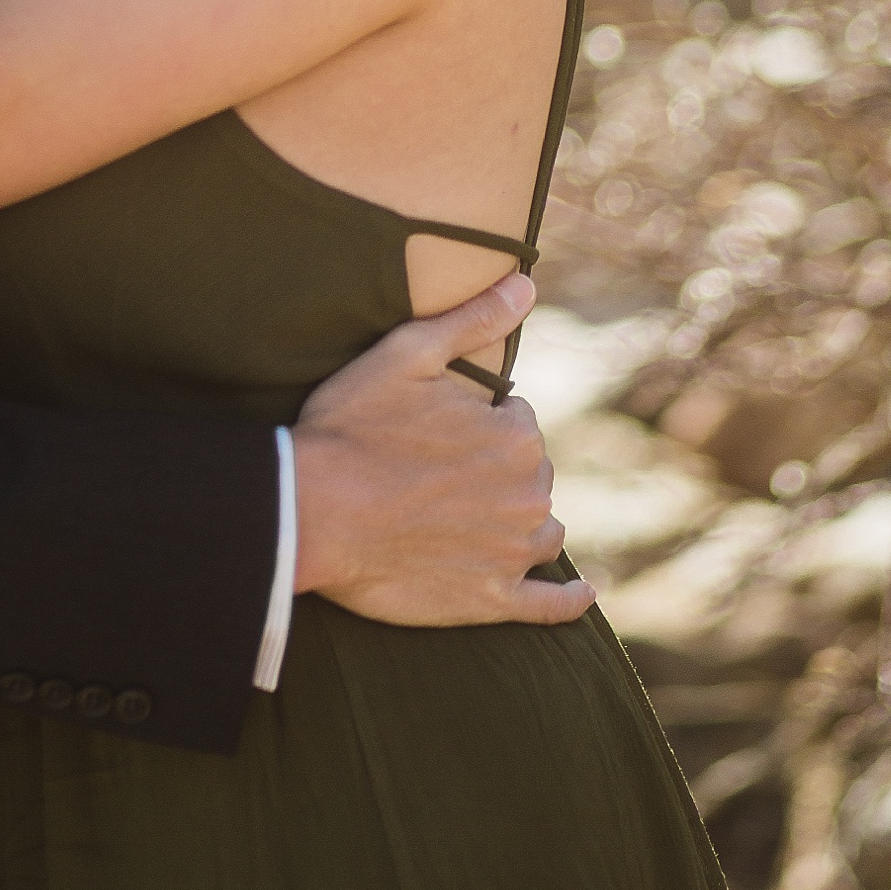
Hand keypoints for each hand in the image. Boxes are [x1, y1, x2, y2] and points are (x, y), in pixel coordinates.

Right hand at [292, 273, 592, 628]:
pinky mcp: (490, 601)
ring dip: (521, 521)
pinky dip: (568, 600)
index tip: (436, 429)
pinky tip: (581, 593)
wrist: (309, 512)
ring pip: (542, 531)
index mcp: (516, 438)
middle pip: (531, 476)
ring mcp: (510, 554)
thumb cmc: (352, 428)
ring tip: (475, 517)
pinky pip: (548, 606)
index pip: (518, 423)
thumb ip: (475, 318)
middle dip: (498, 470)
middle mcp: (528, 497)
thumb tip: (527, 283)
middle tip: (439, 471)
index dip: (478, 422)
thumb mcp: (408, 353)